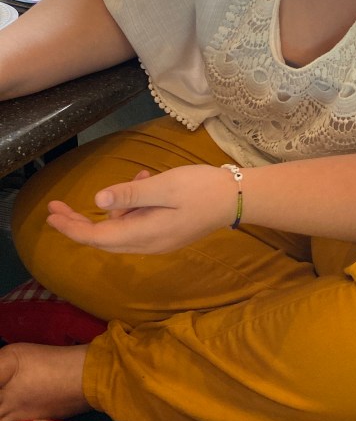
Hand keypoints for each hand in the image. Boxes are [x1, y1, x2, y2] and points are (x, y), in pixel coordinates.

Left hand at [46, 165, 234, 253]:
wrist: (239, 198)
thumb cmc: (202, 189)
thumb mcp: (164, 186)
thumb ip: (131, 194)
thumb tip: (98, 202)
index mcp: (144, 234)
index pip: (98, 237)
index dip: (72, 228)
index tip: (51, 215)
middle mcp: (148, 244)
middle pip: (104, 239)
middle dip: (79, 224)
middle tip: (57, 208)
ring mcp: (159, 241)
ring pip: (122, 230)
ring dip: (117, 208)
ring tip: (141, 176)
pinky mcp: (167, 234)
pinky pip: (138, 224)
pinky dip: (133, 207)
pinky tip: (149, 183)